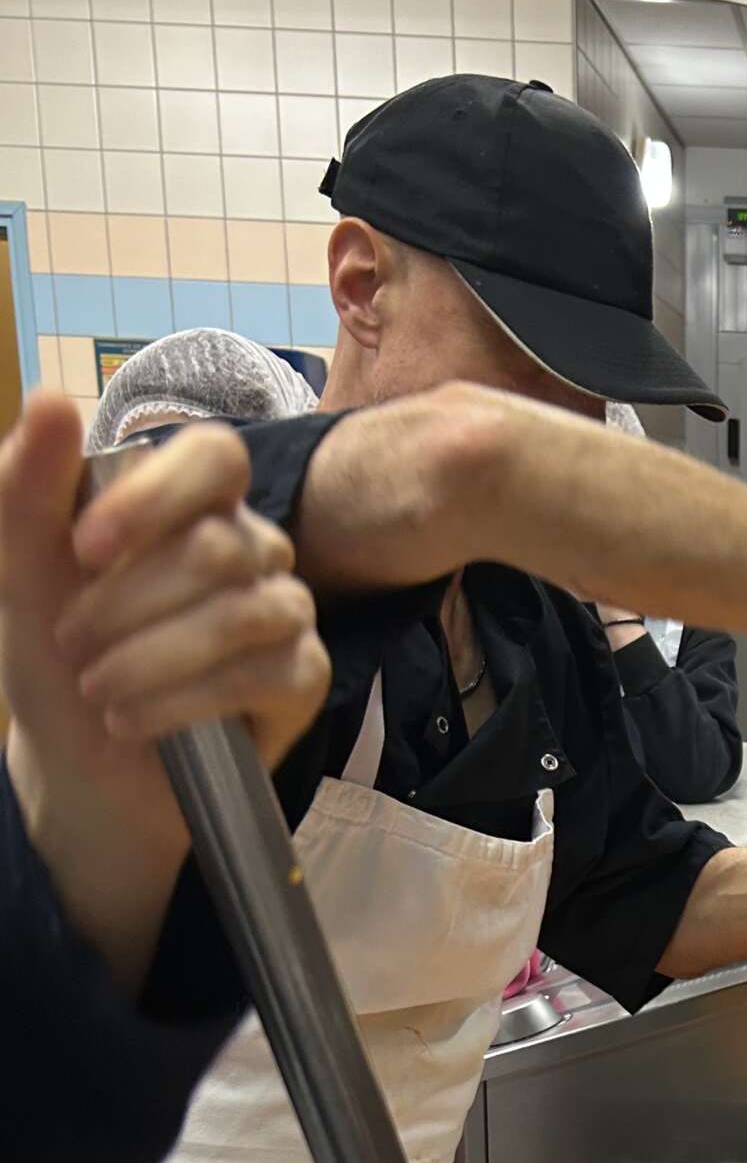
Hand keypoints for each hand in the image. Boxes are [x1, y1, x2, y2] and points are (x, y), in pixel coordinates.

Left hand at [1, 392, 327, 991]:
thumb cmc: (60, 659)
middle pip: (218, 546)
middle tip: (70, 646)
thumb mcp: (22, 576)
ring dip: (150, 658)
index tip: (84, 548)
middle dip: (125, 604)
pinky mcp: (303, 680)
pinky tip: (133, 722)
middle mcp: (250, 550)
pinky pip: (265, 674)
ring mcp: (286, 613)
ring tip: (98, 690)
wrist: (82, 765)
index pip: (216, 456)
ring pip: (244, 612)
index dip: (155, 496)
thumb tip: (51, 397)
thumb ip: (27, 490)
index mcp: (190, 506)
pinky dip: (182, 701)